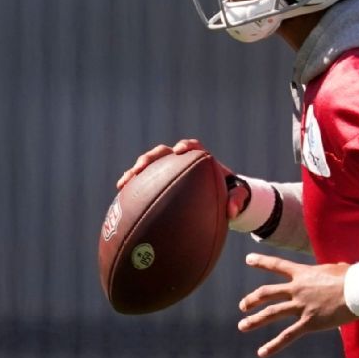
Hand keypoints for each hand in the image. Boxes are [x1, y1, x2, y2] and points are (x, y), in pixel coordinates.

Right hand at [116, 138, 249, 218]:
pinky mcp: (158, 181)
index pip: (193, 146)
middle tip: (142, 166)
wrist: (219, 197)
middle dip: (150, 158)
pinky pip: (143, 182)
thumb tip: (233, 211)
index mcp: (200, 158)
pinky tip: (121, 194)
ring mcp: (167, 170)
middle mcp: (180, 160)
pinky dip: (132, 186)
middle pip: (162, 153)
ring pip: (148, 166)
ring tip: (124, 182)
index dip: (185, 146)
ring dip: (134, 172)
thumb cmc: (228, 193)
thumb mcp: (237, 196)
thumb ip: (238, 200)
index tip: (179, 151)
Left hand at [237, 253, 356, 357]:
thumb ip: (329, 270)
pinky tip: (262, 352)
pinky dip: (274, 345)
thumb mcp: (336, 268)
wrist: (358, 290)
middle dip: (253, 299)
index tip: (248, 259)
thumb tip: (336, 269)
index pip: (278, 265)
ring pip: (271, 313)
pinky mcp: (309, 322)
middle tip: (243, 305)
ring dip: (255, 320)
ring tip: (242, 326)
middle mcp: (297, 289)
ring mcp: (301, 306)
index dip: (261, 261)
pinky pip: (288, 336)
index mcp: (303, 273)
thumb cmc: (353, 277)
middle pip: (267, 293)